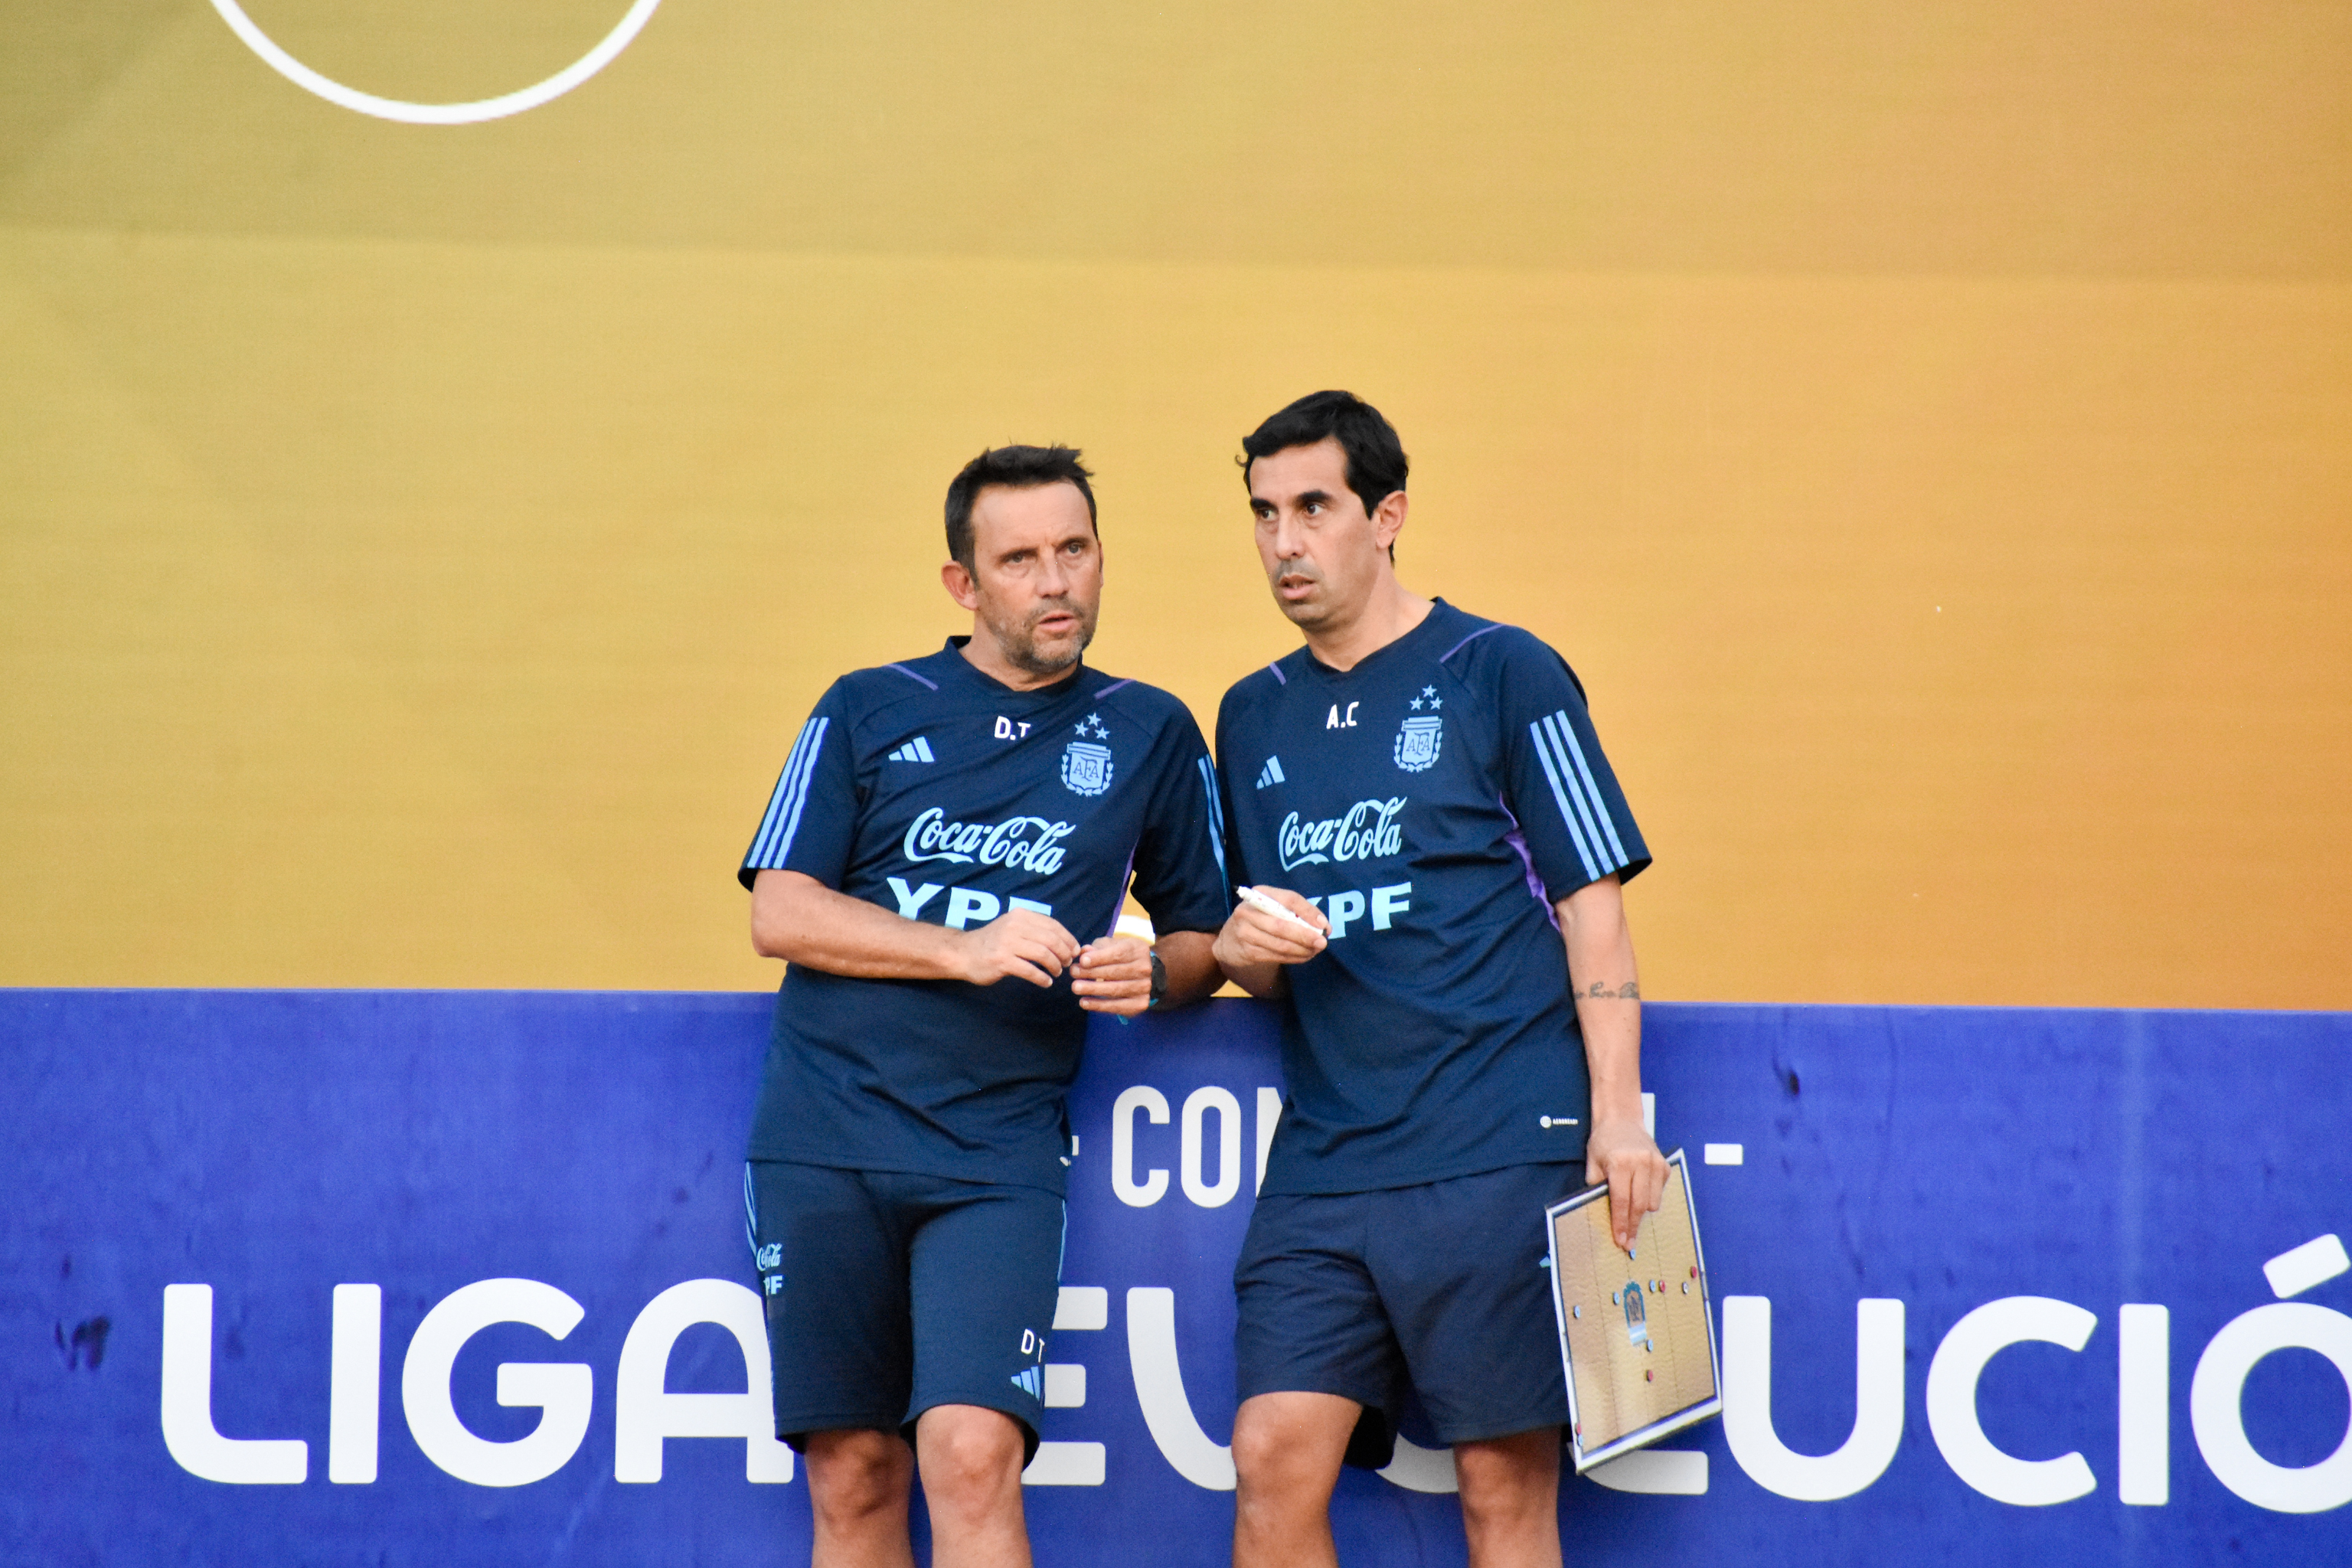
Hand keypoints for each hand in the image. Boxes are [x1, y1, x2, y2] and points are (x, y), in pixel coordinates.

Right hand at [958, 909, 1079, 988]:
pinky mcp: (1002, 961)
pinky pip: (1030, 970)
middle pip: (1051, 940)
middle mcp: (1015, 926)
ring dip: (1055, 966)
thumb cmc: (993, 942)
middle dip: (1064, 954)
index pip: (1053, 925)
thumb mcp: (1012, 926)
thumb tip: (1065, 941)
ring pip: (1043, 954)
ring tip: (1056, 973)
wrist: (963, 953)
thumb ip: (1034, 930)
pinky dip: (1042, 978)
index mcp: (1020, 916)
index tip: (1074, 950)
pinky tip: (1046, 982)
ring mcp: (1008, 943)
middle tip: (1067, 964)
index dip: (1068, 939)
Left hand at [1073, 935, 1154, 1014]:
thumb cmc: (1122, 956)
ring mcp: (1144, 988)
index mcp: (1138, 950)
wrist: (1145, 974)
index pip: (1118, 954)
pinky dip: (1098, 1005)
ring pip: (1115, 990)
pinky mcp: (1140, 1004)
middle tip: (1073, 973)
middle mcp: (1144, 969)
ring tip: (1075, 987)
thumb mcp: (1111, 946)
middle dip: (1091, 973)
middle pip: (1115, 972)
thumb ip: (1097, 948)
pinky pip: (1116, 1006)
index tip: (1082, 961)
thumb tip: (1084, 951)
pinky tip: (1084, 1002)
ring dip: (1093, 989)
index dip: (1099, 958)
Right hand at [1211, 887, 1327, 971]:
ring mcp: (1245, 933)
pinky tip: (1304, 956)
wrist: (1230, 940)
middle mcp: (1248, 911)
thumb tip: (1324, 926)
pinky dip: (1294, 957)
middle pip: (1282, 925)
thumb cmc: (1260, 919)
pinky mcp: (1247, 952)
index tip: (1323, 924)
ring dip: (1302, 950)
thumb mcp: (1274, 907)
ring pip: (1280, 944)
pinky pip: (1276, 956)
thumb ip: (1298, 912)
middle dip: (1305, 936)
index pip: (1288, 899)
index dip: (1308, 912)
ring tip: (1315, 951)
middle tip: (1322, 943)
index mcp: (1259, 894)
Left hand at [1584, 1116, 1667, 1252]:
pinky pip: (1660, 1192)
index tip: (1621, 1241)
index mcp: (1620, 1163)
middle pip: (1639, 1205)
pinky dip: (1650, 1197)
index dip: (1621, 1224)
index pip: (1621, 1201)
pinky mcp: (1664, 1164)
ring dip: (1641, 1211)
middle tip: (1629, 1243)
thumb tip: (1604, 1217)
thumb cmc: (1603, 1143)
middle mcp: (1641, 1163)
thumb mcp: (1592, 1165)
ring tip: (1630, 1211)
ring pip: (1653, 1202)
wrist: (1620, 1120)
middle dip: (1633, 1226)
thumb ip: (1597, 1190)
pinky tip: (1640, 1191)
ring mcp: (1656, 1163)